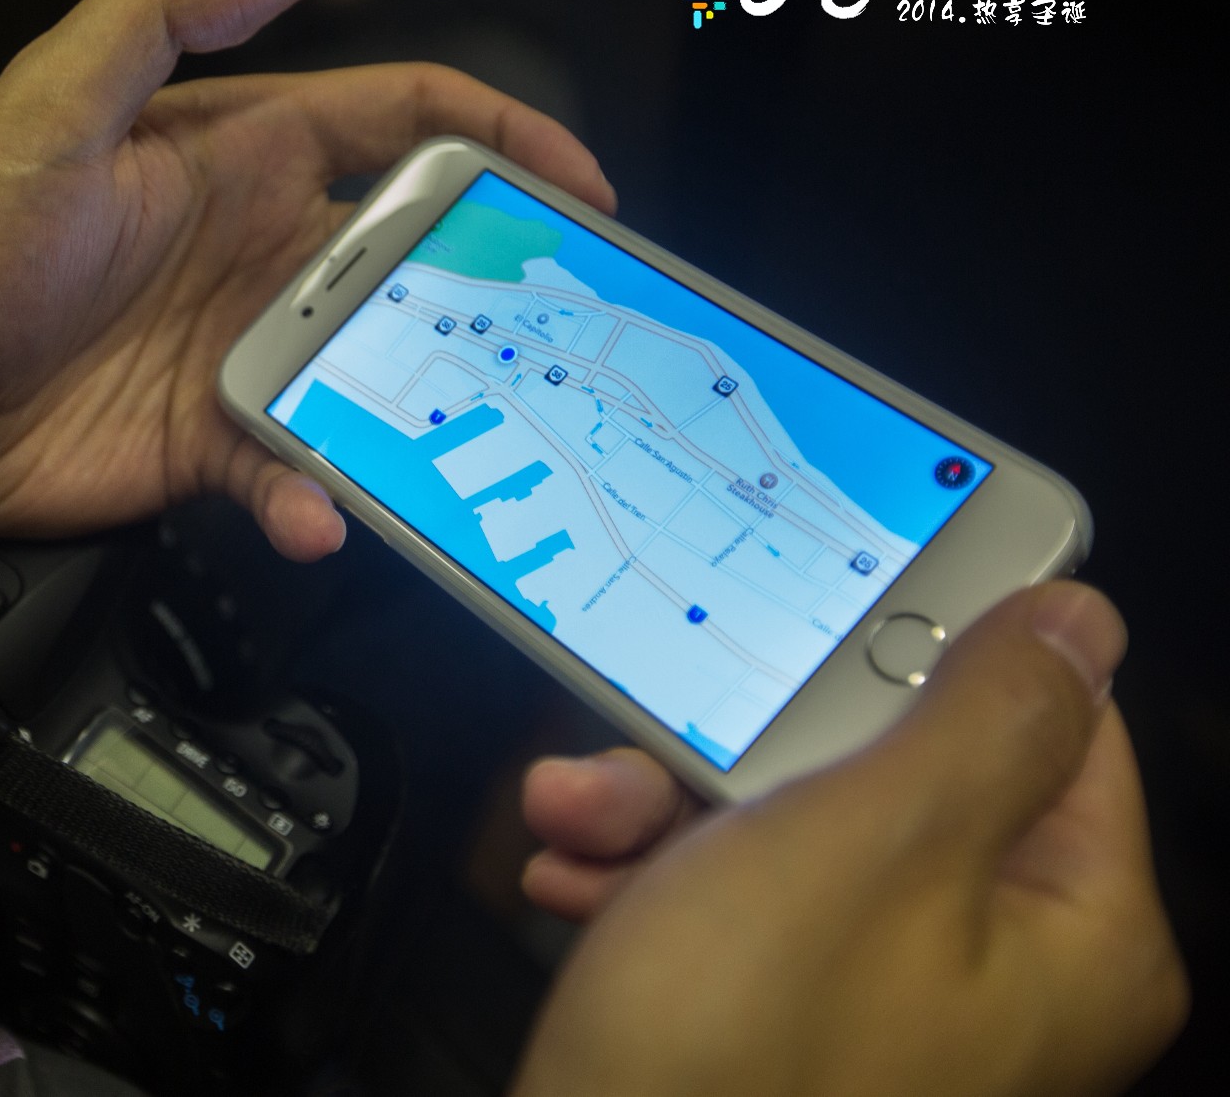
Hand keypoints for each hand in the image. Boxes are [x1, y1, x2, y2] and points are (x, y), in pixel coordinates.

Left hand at [0, 0, 612, 559]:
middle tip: (560, 335)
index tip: (578, 187)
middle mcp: (262, 252)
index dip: (504, 140)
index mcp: (245, 155)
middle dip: (499, 290)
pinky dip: (321, 500)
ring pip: (381, 378)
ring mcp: (245, 352)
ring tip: (470, 448)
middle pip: (421, 260)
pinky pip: (300, 472)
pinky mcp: (214, 444)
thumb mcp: (51, 101)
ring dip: (429, 413)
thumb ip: (162, 10)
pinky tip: (317, 515)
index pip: (407, 124)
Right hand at [510, 581, 1186, 1096]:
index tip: (833, 604)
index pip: (1054, 722)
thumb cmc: (742, 1057)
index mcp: (1073, 933)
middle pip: (892, 774)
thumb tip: (1076, 622)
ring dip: (666, 807)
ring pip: (790, 834)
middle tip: (663, 734)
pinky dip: (652, 880)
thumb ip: (985, 714)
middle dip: (744, 744)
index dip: (935, 646)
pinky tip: (580, 874)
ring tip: (586, 817)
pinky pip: (735, 909)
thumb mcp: (870, 840)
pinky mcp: (789, 1025)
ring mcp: (888, 1003)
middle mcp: (999, 974)